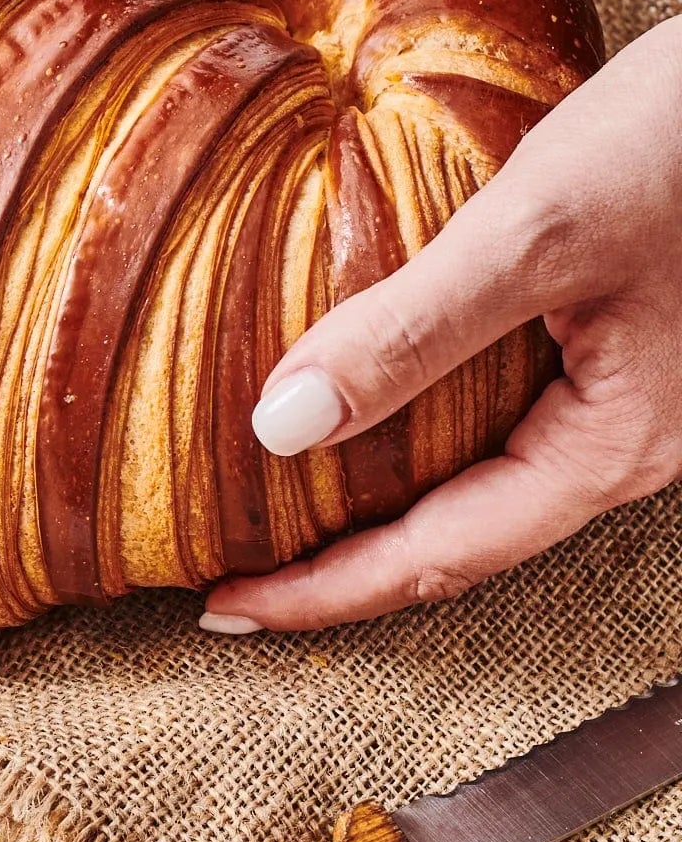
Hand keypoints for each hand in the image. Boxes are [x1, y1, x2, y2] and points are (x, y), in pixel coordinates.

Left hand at [201, 14, 681, 633]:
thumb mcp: (534, 235)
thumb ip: (410, 330)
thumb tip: (281, 425)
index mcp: (611, 450)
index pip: (437, 558)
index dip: (323, 592)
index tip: (222, 607)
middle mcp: (620, 443)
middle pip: (454, 540)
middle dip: (337, 567)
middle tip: (227, 576)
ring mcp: (619, 398)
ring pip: (474, 484)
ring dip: (371, 507)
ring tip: (271, 511)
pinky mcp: (607, 343)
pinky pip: (492, 420)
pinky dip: (408, 434)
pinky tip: (354, 407)